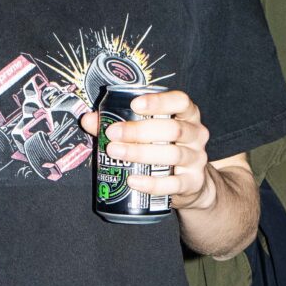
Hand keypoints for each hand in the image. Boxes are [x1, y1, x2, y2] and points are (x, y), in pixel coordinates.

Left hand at [79, 88, 213, 212]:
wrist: (191, 183)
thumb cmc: (165, 148)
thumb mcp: (149, 133)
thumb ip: (120, 123)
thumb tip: (89, 120)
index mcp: (187, 115)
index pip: (180, 101)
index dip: (159, 101)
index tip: (135, 105)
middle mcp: (196, 135)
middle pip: (173, 129)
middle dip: (139, 131)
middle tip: (113, 133)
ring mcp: (197, 159)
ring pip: (172, 154)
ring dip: (141, 153)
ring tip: (116, 152)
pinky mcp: (193, 183)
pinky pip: (173, 184)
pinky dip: (151, 183)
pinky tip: (133, 180)